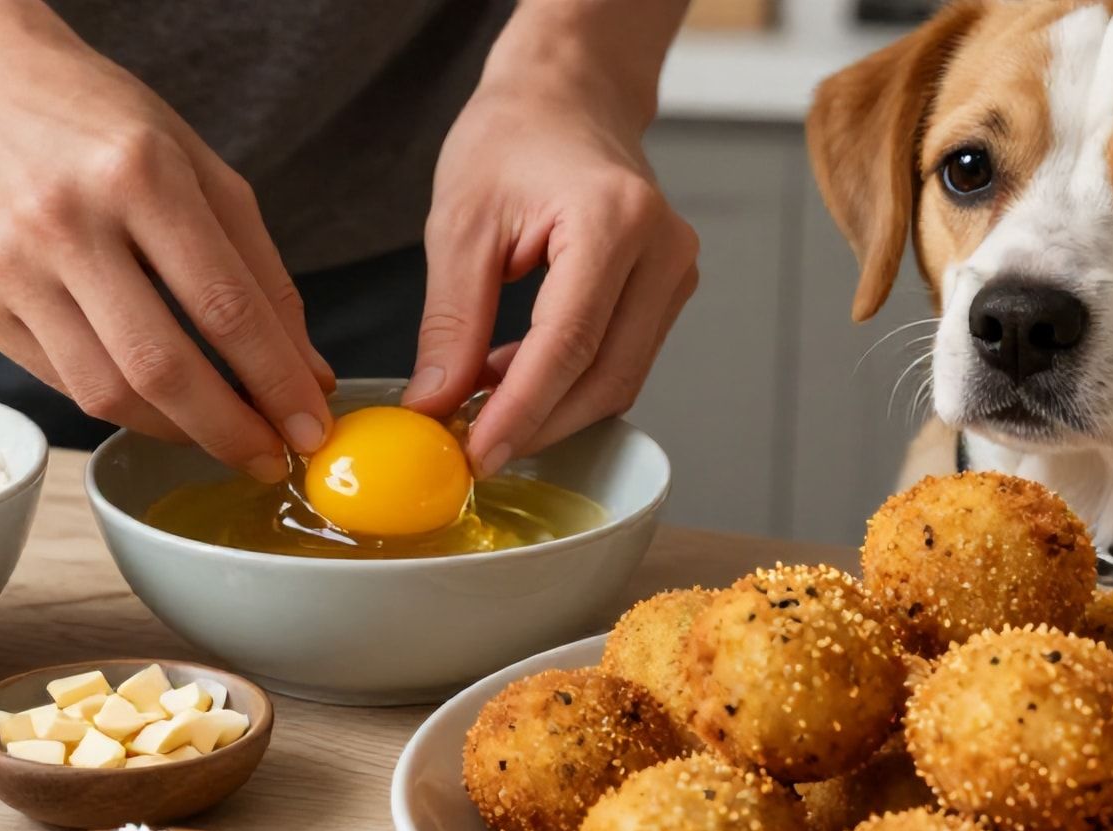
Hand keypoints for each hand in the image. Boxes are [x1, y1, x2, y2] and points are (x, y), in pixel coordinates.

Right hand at [0, 4, 332, 480]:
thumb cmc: (107, 127)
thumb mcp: (203, 171)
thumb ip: (261, 273)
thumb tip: (308, 375)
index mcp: (139, 174)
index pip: (225, 307)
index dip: (277, 382)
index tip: (313, 429)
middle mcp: (66, 221)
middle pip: (162, 366)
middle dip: (230, 431)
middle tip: (273, 461)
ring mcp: (12, 269)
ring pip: (107, 392)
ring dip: (179, 432)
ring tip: (224, 437)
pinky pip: (66, 385)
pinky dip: (125, 406)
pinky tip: (162, 404)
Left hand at [403, 5, 697, 476]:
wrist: (565, 96)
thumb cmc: (512, 138)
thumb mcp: (459, 224)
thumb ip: (451, 321)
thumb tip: (436, 402)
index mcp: (612, 220)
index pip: (569, 344)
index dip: (522, 410)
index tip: (477, 453)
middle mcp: (662, 249)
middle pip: (606, 374)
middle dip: (539, 423)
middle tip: (473, 448)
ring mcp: (675, 270)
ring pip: (620, 377)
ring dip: (553, 407)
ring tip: (483, 403)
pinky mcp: (669, 288)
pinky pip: (623, 358)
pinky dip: (569, 383)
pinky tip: (513, 375)